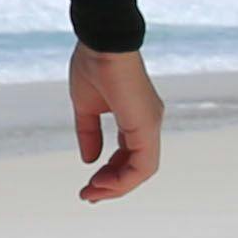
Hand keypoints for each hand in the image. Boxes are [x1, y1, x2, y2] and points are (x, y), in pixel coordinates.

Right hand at [70, 44, 161, 202]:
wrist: (102, 42)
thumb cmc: (94, 65)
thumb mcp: (86, 107)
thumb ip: (89, 133)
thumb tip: (89, 160)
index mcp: (135, 117)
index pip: (128, 155)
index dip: (110, 173)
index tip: (89, 184)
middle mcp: (148, 123)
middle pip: (136, 166)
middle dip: (112, 185)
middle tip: (89, 196)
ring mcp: (150, 125)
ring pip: (142, 170)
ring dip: (117, 186)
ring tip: (93, 192)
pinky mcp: (147, 126)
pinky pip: (143, 164)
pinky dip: (125, 179)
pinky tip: (103, 182)